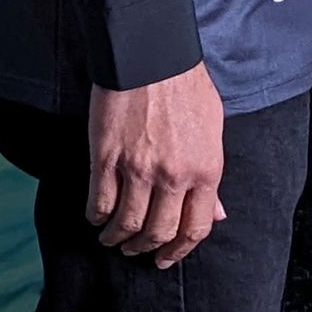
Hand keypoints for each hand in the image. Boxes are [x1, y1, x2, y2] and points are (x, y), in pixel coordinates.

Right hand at [88, 65, 226, 267]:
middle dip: (144, 248)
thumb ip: (210, 174)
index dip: (179, 250)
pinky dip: (96, 216)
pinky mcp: (107, 157)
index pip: (195, 228)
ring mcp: (138, 168)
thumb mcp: (212, 128)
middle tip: (135, 250)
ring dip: (116, 238)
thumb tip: (216, 212)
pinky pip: (100, 200)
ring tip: (110, 238)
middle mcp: (173, 176)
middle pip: (158, 232)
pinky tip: (95, 217)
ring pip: (125, 222)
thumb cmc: (185, 84)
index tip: (165, 258)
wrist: (151, 52)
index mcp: (205, 170)